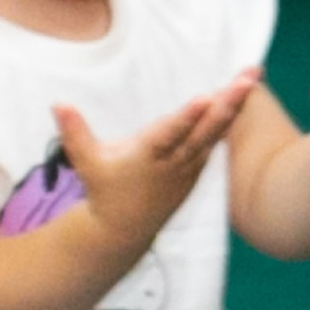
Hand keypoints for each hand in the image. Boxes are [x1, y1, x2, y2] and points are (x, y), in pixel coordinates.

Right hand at [54, 70, 251, 260]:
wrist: (124, 230)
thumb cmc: (104, 191)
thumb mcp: (86, 164)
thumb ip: (75, 132)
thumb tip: (58, 103)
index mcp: (148, 157)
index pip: (171, 133)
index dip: (188, 117)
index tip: (205, 99)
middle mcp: (174, 162)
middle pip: (204, 130)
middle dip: (227, 103)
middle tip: (247, 79)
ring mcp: (189, 167)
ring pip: (215, 133)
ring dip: (234, 107)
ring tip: (251, 79)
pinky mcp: (195, 169)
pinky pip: (215, 140)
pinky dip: (228, 120)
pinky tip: (243, 96)